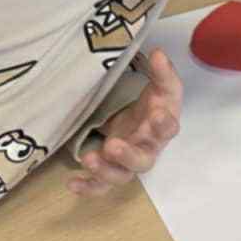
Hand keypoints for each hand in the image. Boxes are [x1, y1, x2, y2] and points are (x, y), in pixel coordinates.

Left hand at [70, 48, 182, 195]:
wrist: (140, 121)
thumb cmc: (152, 105)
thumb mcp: (160, 87)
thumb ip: (162, 72)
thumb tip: (158, 53)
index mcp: (161, 129)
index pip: (168, 129)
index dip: (164, 124)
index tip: (156, 114)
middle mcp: (147, 150)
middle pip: (143, 160)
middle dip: (128, 155)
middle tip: (113, 145)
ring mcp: (127, 164)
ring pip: (121, 176)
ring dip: (105, 170)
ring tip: (88, 158)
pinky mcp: (110, 171)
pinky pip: (100, 186)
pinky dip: (87, 187)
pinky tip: (71, 183)